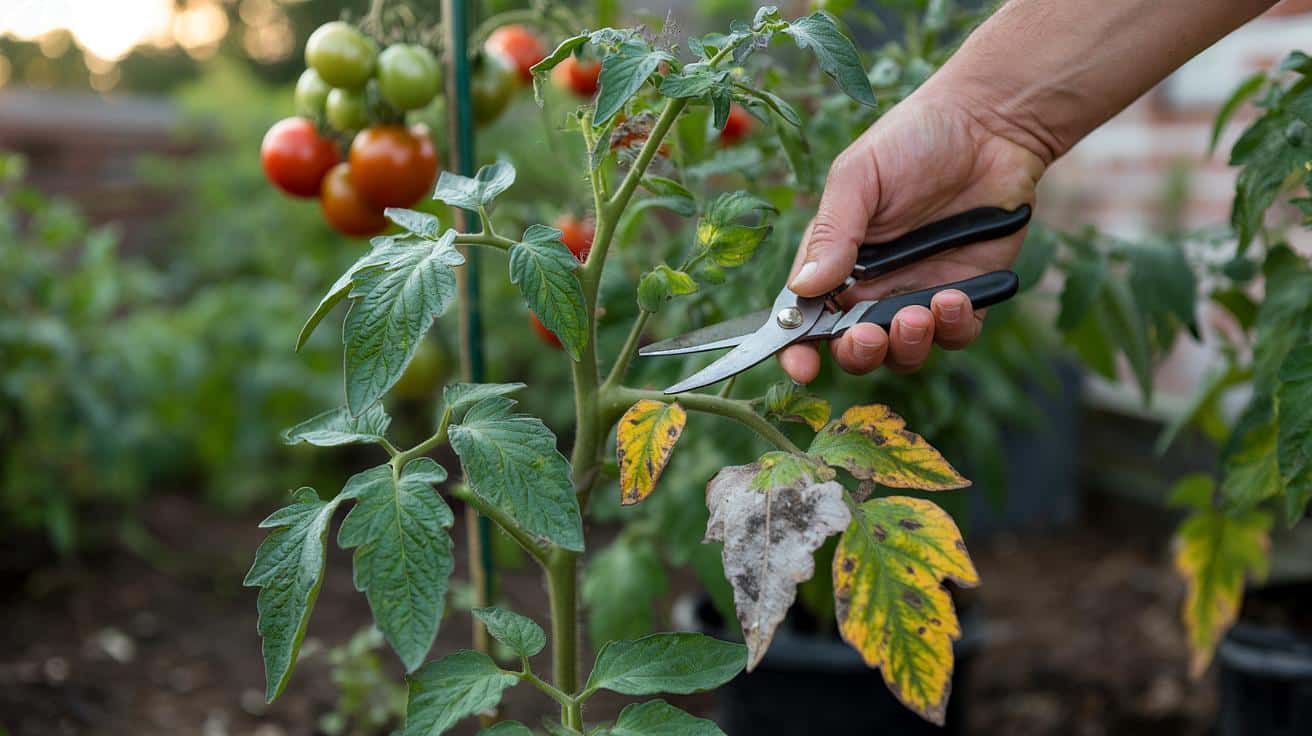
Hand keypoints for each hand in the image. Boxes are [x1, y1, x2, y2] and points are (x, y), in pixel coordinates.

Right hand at [780, 90, 1045, 381]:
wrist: (990, 124)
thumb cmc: (912, 140)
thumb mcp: (857, 178)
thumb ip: (831, 234)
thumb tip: (802, 289)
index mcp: (834, 262)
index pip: (807, 318)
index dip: (799, 350)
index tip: (802, 365)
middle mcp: (873, 288)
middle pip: (854, 348)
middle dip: (858, 353)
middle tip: (867, 335)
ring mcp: (919, 296)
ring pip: (904, 353)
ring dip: (906, 345)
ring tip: (918, 315)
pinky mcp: (967, 298)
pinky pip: (955, 336)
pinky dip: (952, 328)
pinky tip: (954, 297)